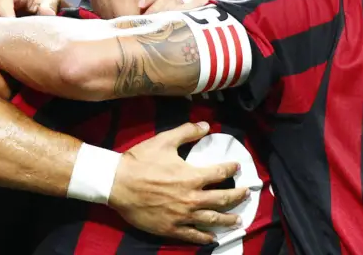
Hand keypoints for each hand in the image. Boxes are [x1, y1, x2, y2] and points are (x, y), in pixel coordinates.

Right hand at [110, 122, 248, 242]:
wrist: (116, 183)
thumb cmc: (140, 161)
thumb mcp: (165, 140)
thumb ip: (187, 132)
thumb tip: (206, 125)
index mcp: (192, 176)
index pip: (220, 174)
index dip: (231, 169)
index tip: (237, 167)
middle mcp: (191, 198)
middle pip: (223, 199)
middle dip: (238, 196)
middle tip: (246, 194)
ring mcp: (182, 216)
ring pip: (212, 220)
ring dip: (228, 220)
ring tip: (238, 220)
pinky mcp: (170, 228)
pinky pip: (192, 235)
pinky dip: (205, 237)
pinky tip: (213, 238)